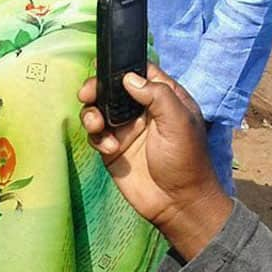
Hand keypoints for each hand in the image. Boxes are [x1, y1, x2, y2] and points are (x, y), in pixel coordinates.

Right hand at [78, 64, 232, 259]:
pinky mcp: (111, 146)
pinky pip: (95, 132)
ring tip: (97, 125)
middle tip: (86, 94)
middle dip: (96, 88)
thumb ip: (157, 95)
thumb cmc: (185, 160)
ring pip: (98, 108)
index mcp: (163, 98)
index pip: (140, 71)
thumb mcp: (178, 123)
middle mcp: (141, 110)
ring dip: (92, 113)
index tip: (105, 69)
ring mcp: (125, 128)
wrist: (177, 204)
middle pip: (112, 88)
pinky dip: (96, 136)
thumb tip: (128, 78)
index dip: (122, 67)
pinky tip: (108, 147)